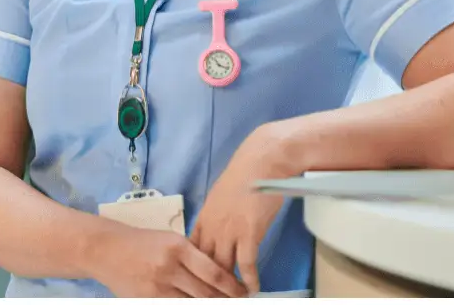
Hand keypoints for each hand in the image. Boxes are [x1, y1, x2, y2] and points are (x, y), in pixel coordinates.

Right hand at [92, 223, 245, 297]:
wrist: (106, 249)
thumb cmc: (144, 242)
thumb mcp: (173, 240)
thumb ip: (195, 256)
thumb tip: (221, 275)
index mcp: (179, 248)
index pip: (214, 273)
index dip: (232, 288)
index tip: (243, 293)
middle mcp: (169, 267)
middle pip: (205, 293)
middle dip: (225, 301)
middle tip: (237, 302)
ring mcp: (155, 287)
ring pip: (190, 304)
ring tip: (221, 303)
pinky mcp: (144, 300)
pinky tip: (195, 304)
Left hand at [190, 123, 297, 294]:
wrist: (262, 162)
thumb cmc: (245, 174)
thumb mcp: (220, 195)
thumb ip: (215, 215)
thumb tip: (216, 227)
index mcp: (204, 218)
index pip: (191, 251)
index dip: (193, 268)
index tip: (196, 279)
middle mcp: (212, 228)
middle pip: (204, 264)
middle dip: (207, 283)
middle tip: (212, 295)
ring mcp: (229, 232)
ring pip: (223, 269)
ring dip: (228, 286)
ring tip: (233, 297)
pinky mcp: (249, 234)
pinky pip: (247, 264)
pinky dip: (249, 279)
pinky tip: (253, 288)